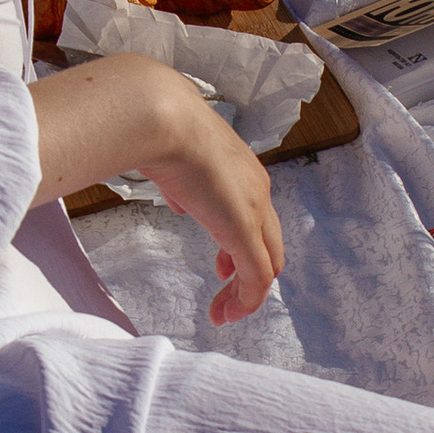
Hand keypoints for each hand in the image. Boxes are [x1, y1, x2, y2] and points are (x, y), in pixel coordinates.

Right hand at [142, 83, 285, 324]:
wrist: (165, 120)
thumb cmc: (163, 132)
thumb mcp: (176, 163)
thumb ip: (184, 185)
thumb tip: (181, 199)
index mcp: (244, 174)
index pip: (257, 221)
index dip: (241, 248)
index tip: (221, 268)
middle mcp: (257, 191)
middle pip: (270, 247)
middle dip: (248, 276)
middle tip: (225, 298)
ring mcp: (253, 210)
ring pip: (267, 265)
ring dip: (247, 294)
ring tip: (224, 312)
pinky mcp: (243, 229)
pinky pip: (256, 276)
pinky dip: (246, 300)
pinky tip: (226, 311)